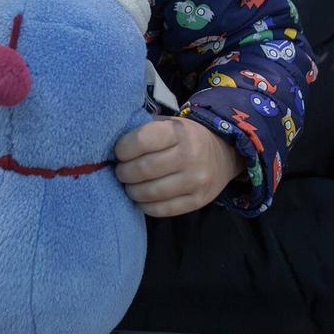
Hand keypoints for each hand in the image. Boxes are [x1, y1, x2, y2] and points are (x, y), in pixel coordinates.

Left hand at [114, 116, 243, 218]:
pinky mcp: (197, 201)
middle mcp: (190, 156)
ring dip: (132, 190)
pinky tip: (142, 197)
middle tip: (121, 171)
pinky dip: (145, 205)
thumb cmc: (185, 137)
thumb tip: (110, 144)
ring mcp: (196, 181)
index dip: (123, 149)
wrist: (223, 153)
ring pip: (150, 192)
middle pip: (143, 170)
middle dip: (124, 172)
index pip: (142, 141)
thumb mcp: (169, 124)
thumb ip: (144, 131)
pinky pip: (161, 209)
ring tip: (130, 185)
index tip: (119, 152)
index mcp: (179, 132)